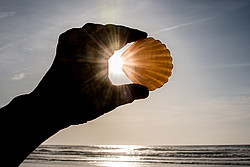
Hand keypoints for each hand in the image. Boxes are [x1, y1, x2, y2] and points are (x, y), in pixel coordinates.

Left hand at [32, 23, 148, 126]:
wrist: (48, 107)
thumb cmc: (78, 104)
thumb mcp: (109, 100)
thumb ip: (129, 93)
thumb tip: (146, 92)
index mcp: (96, 50)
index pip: (119, 33)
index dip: (133, 33)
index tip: (143, 36)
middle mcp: (82, 42)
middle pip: (106, 29)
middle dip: (121, 32)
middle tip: (132, 39)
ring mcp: (70, 43)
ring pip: (92, 29)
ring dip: (106, 32)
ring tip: (116, 40)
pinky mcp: (62, 49)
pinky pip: (78, 33)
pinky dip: (89, 34)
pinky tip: (91, 41)